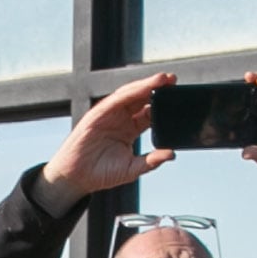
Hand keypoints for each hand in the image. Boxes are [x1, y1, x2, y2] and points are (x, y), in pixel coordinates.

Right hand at [33, 72, 176, 214]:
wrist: (76, 178)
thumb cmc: (102, 173)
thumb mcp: (132, 169)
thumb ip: (151, 161)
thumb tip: (172, 154)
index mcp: (130, 129)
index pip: (150, 112)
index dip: (164, 105)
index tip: (179, 99)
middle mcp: (121, 118)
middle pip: (142, 99)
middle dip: (158, 89)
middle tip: (175, 81)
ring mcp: (109, 115)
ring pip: (131, 95)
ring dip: (147, 85)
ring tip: (164, 79)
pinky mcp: (98, 114)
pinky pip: (116, 100)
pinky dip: (130, 92)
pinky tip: (143, 87)